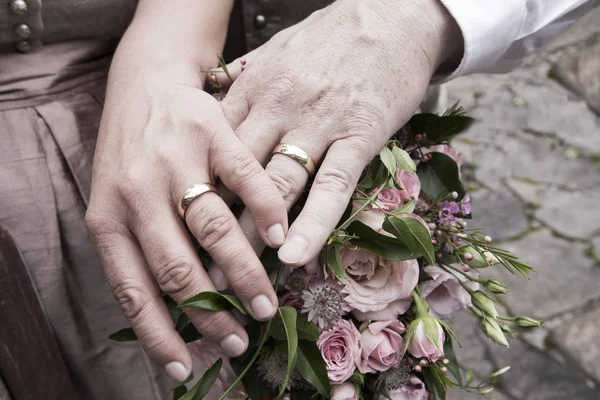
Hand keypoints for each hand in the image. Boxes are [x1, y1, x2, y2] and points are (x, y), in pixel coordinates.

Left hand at [86, 2, 286, 381]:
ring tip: (266, 303)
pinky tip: (281, 240)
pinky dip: (267, 214)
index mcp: (107, 216)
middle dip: (211, 312)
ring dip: (244, 273)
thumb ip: (139, 248)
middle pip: (177, 268)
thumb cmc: (130, 152)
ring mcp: (175, 160)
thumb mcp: (116, 201)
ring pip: (214, 229)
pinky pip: (246, 181)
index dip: (160, 334)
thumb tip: (173, 312)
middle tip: (239, 338)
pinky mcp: (212, 132)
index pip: (132, 290)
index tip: (186, 367)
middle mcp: (137, 191)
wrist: (144, 83)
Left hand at [214, 0, 460, 268]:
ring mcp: (318, 123)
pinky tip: (294, 256)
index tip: (179, 232)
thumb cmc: (329, 39)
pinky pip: (332, 186)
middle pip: (236, 174)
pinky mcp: (359, 135)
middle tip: (194, 269)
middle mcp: (278, 108)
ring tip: (236, 279)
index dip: (194, 194)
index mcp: (252, 89)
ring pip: (277, 185)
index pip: (212, 150)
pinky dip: (312, 224)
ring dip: (254, 235)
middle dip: (213, 226)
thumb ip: (244, 85)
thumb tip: (213, 106)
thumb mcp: (275, 53)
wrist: (391, 16)